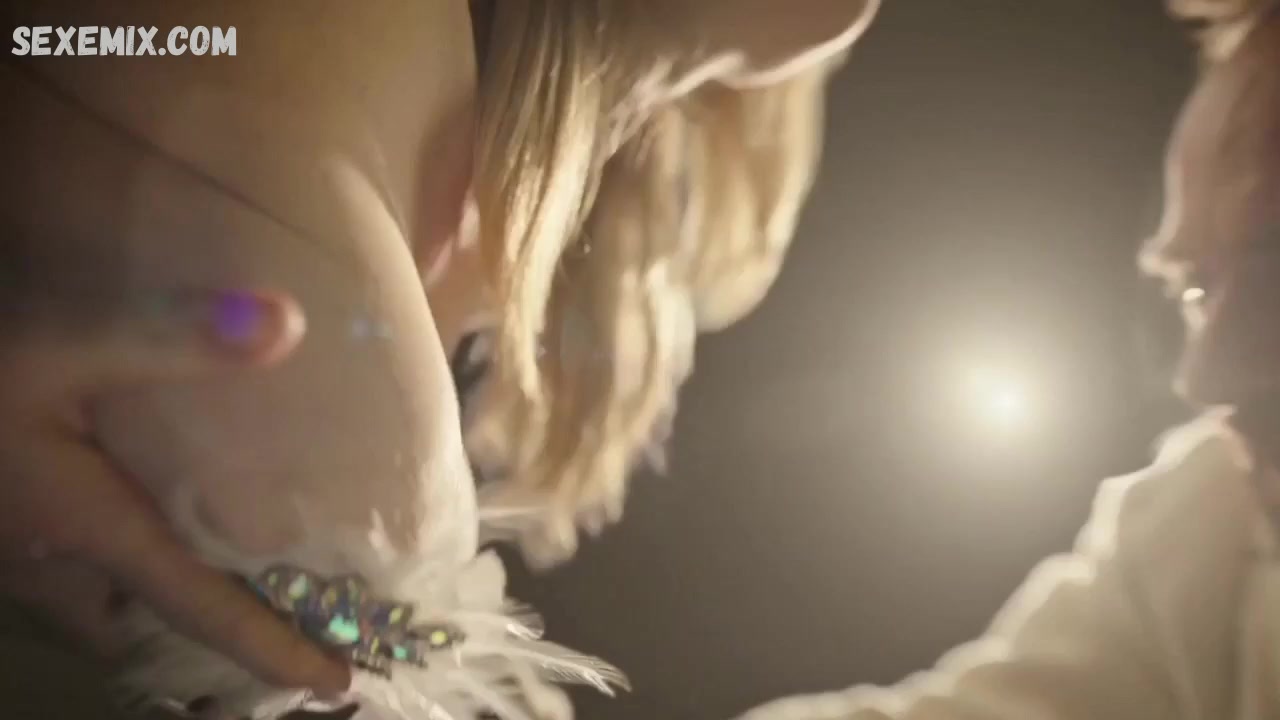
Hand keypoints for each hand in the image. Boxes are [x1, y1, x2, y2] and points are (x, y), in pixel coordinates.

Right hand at [0, 286, 349, 696]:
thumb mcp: (59, 335)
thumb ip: (170, 333)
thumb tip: (289, 326)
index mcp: (85, 530)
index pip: (200, 608)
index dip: (275, 647)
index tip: (341, 681)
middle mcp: (45, 559)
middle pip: (141, 619)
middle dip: (203, 627)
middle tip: (276, 607)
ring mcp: (7, 545)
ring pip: (92, 597)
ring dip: (147, 591)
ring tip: (212, 558)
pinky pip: (61, 564)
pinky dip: (107, 556)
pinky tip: (129, 499)